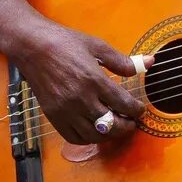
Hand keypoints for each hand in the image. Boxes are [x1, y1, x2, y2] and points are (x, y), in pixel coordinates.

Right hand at [16, 23, 148, 148]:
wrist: (32, 47)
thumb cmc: (65, 43)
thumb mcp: (97, 46)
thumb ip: (123, 60)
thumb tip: (149, 62)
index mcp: (94, 79)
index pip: (123, 104)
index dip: (137, 110)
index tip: (140, 109)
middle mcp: (80, 98)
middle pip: (111, 125)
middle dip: (127, 126)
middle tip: (131, 122)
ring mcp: (65, 110)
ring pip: (94, 135)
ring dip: (109, 135)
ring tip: (115, 127)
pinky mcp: (53, 115)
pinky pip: (74, 137)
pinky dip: (88, 138)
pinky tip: (95, 130)